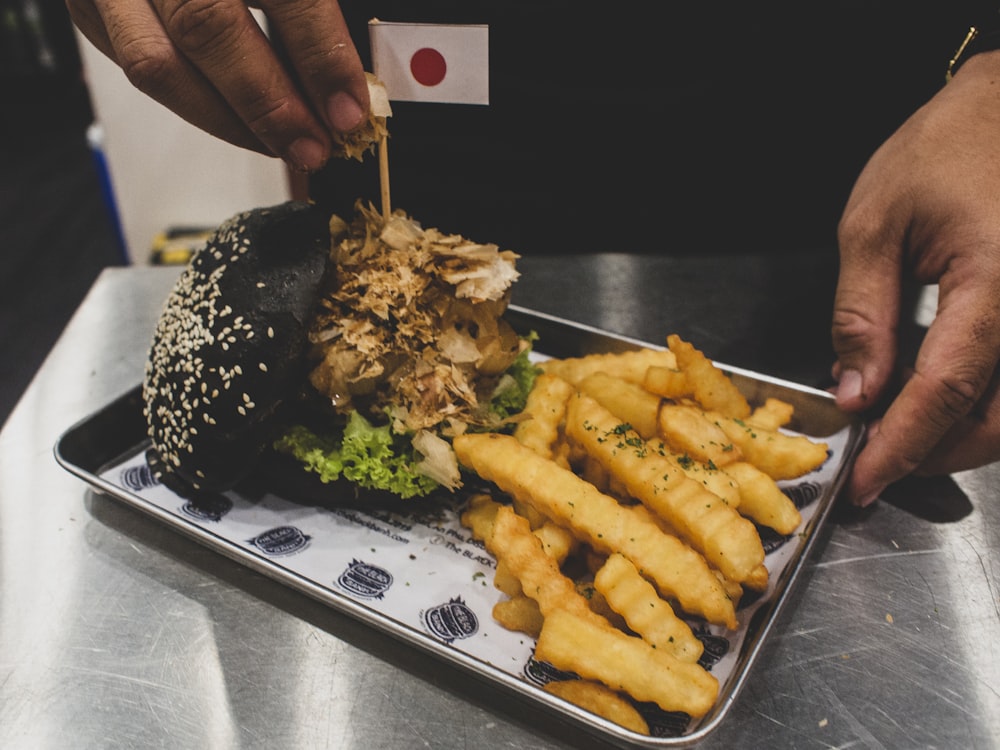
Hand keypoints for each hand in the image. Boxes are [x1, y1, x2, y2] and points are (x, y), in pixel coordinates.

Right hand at [67, 0, 369, 171]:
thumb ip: (306, 6)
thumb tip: (340, 75)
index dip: (320, 54)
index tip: (348, 107)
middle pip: (210, 29)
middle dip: (269, 105)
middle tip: (312, 145)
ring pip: (159, 63)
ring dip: (228, 121)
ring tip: (279, 146)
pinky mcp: (87, 3)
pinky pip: (133, 65)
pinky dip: (195, 104)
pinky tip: (238, 121)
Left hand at [832, 50, 999, 505]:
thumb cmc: (943, 149)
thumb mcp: (874, 225)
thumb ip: (861, 316)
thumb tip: (854, 393)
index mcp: (996, 282)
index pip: (946, 390)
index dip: (902, 445)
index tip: (864, 481)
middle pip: (995, 420)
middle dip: (931, 454)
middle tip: (874, 461)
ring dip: (956, 437)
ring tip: (894, 431)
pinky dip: (978, 404)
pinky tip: (931, 396)